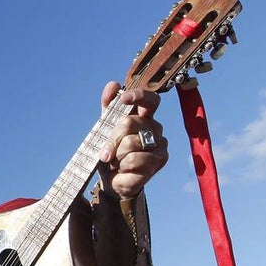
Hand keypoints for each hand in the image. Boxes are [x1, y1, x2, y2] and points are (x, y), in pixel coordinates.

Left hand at [98, 82, 166, 198]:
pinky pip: (134, 160)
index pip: (150, 100)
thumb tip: (113, 85)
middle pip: (129, 123)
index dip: (138, 96)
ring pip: (130, 143)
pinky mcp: (159, 162)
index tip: (124, 98)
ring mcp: (160, 145)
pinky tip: (124, 169)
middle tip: (105, 152)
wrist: (112, 180)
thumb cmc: (111, 153)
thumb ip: (109, 108)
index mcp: (145, 117)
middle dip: (111, 139)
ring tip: (117, 161)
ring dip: (116, 155)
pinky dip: (122, 166)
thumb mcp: (105, 130)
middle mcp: (155, 128)